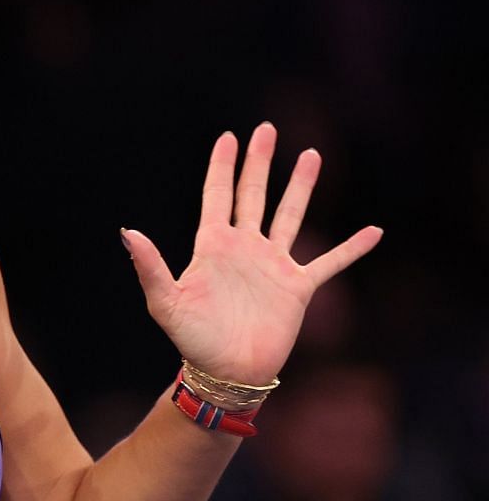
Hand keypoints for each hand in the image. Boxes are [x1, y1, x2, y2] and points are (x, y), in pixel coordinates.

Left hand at [120, 122, 382, 384]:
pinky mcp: (297, 287)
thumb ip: (150, 266)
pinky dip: (351, 248)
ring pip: (290, 215)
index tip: (228, 136)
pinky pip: (330, 262)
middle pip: (253, 195)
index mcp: (212, 246)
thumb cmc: (192, 339)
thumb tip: (127, 232)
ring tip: (310, 155)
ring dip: (300, 187)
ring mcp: (273, 265)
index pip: (217, 195)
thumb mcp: (166, 301)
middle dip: (259, 163)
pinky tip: (373, 231)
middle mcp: (245, 248)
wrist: (226, 371)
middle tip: (266, 130)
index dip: (222, 166)